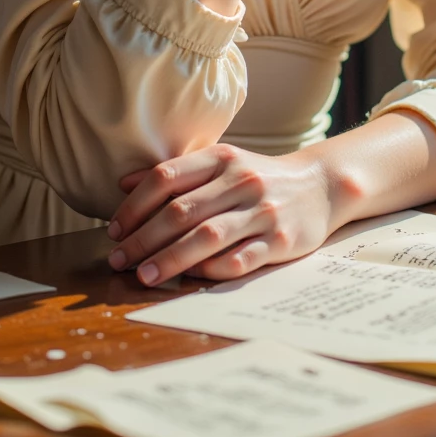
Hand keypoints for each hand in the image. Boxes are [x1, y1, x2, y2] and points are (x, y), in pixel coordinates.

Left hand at [106, 143, 337, 284]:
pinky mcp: (280, 241)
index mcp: (222, 158)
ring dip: (169, 259)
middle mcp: (241, 181)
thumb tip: (122, 184)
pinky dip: (210, 271)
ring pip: (206, 237)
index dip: (135, 205)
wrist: (320, 185)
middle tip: (118, 260)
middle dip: (143, 239)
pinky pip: (238, 260)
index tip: (114, 229)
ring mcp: (262, 211)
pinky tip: (190, 278)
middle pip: (181, 211)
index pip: (167, 177)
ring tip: (143, 276)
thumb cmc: (260, 178)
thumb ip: (177, 174)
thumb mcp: (222, 164)